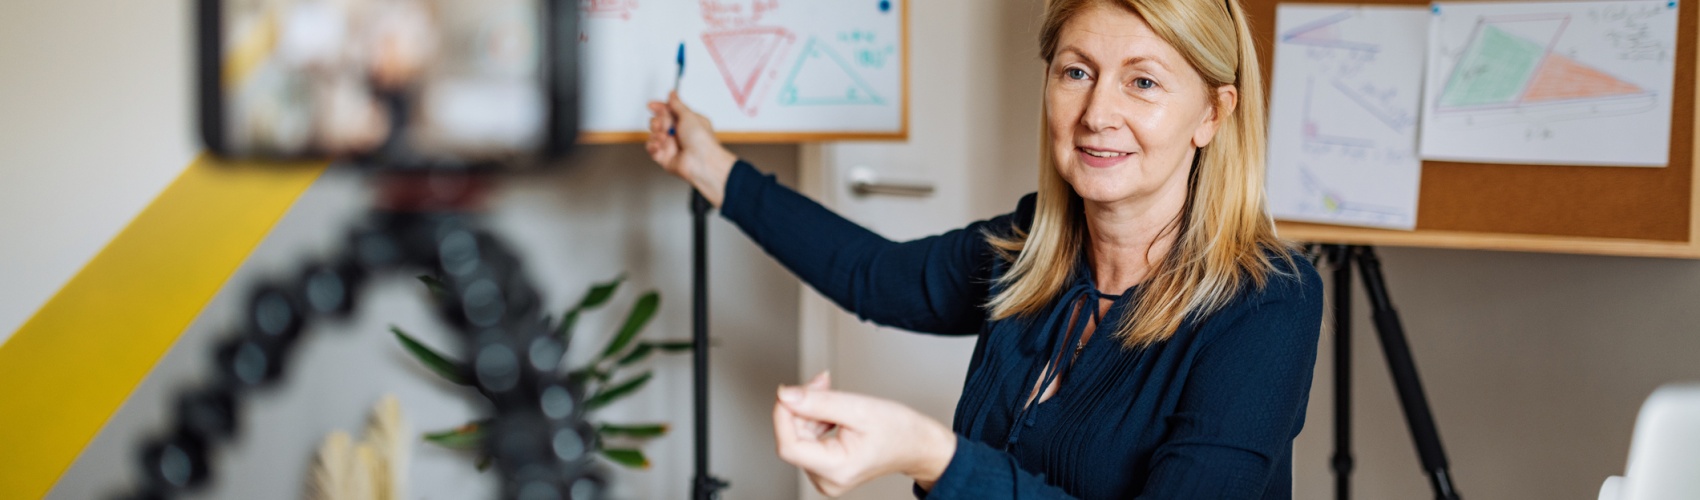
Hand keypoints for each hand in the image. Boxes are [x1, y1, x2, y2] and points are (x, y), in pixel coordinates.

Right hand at [645, 91, 736, 206]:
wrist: (701, 162)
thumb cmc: (701, 140)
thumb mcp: (689, 115)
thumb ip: (677, 104)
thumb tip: (672, 93)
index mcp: (686, 122)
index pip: (668, 111)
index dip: (659, 108)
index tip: (651, 105)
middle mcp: (678, 133)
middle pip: (658, 122)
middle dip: (658, 122)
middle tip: (665, 125)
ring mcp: (671, 146)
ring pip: (653, 135)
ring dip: (655, 134)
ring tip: (663, 137)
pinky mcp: (664, 157)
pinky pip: (651, 149)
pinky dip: (653, 146)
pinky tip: (659, 145)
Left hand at [773, 372, 957, 496]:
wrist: (918, 444)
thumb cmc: (899, 430)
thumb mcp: (859, 408)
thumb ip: (819, 402)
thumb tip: (786, 396)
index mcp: (836, 469)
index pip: (788, 446)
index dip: (783, 415)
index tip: (790, 391)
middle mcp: (827, 479)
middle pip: (793, 438)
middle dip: (801, 406)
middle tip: (821, 382)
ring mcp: (825, 476)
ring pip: (799, 436)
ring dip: (809, 410)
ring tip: (831, 393)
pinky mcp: (826, 468)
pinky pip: (808, 440)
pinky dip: (815, 419)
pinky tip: (831, 410)